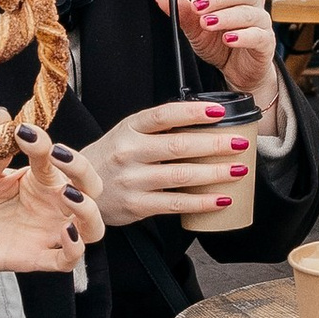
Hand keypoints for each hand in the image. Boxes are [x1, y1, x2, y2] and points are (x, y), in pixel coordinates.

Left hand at [0, 125, 105, 281]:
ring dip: (89, 211)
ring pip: (91, 227)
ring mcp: (43, 231)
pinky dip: (75, 249)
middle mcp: (47, 204)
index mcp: (37, 178)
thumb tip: (4, 114)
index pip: (60, 159)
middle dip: (83, 171)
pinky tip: (67, 233)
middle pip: (90, 189)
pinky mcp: (32, 257)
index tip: (25, 133)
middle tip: (59, 158)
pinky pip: (66, 260)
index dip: (50, 145)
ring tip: (69, 196)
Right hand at [85, 97, 257, 222]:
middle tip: (240, 143)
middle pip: (178, 146)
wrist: (78, 188)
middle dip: (215, 145)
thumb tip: (206, 121)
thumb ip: (158, 128)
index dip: (193, 112)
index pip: (164, 115)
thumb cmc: (111, 158)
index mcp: (130, 128)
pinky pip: (176, 204)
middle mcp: (130, 152)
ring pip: (181, 176)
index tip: (219, 111)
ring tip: (239, 170)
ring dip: (215, 173)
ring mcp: (133, 180)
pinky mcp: (137, 205)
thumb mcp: (127, 133)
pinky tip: (222, 199)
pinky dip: (202, 202)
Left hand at [160, 0, 279, 99]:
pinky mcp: (266, 42)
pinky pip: (258, 35)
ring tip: (208, 23)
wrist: (238, 71)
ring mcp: (261, 21)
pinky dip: (243, 36)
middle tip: (198, 6)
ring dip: (226, 17)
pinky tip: (228, 39)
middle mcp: (250, 3)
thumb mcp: (196, 30)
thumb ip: (183, 13)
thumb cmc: (219, 44)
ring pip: (248, 12)